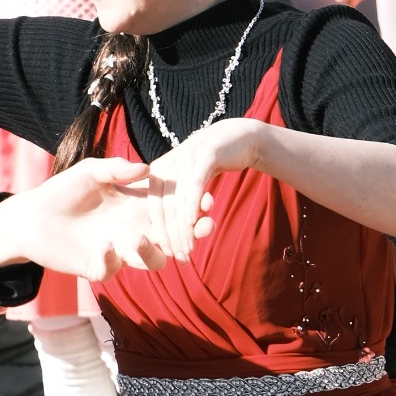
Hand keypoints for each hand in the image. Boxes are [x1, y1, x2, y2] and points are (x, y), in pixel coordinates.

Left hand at [0, 156, 211, 283]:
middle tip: (203, 227)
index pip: (172, 209)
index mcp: (136, 206)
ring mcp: (118, 251)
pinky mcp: (97, 266)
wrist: (32, 217)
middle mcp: (133, 230)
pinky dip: (111, 259)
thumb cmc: (62, 190)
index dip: (190, 206)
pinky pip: (113, 268)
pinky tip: (104, 245)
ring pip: (151, 261)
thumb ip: (117, 170)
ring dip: (152, 253)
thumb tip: (148, 169)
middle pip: (172, 239)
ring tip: (139, 238)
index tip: (207, 199)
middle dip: (190, 235)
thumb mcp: (91, 171)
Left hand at [140, 119, 256, 259]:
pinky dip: (192, 205)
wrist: (240, 138)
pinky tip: (193, 224)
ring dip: (183, 228)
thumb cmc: (213, 166)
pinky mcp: (204, 155)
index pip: (154, 207)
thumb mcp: (189, 183)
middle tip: (179, 258)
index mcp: (159, 171)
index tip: (169, 255)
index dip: (161, 233)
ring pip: (179, 200)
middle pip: (164, 206)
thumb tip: (168, 235)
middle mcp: (168, 163)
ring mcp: (185, 157)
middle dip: (171, 236)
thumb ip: (177, 203)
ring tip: (188, 249)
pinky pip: (195, 184)